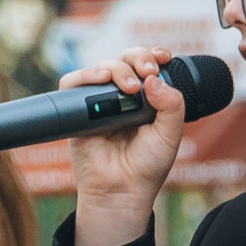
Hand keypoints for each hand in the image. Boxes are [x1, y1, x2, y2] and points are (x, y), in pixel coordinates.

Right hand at [63, 45, 185, 245]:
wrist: (122, 191)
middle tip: (148, 73)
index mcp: (146, 99)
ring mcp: (99, 102)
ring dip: (118, 68)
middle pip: (125, 59)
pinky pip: (74, 83)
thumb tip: (153, 79)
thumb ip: (172, 105)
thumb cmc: (146, 167)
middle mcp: (121, 96)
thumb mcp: (170, 135)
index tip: (163, 58)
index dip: (153, 55)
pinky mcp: (78, 111)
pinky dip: (86, 75)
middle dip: (138, 58)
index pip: (147, 65)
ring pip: (103, 67)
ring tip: (130, 87)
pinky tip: (102, 80)